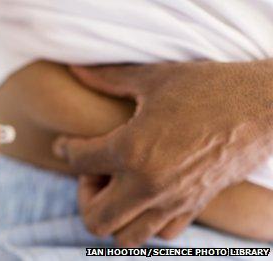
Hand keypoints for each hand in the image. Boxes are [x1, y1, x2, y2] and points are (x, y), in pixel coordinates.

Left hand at [54, 60, 272, 245]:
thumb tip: (76, 70)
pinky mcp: (195, 207)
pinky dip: (145, 220)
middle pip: (95, 219)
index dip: (65, 150)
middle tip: (96, 171)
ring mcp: (173, 202)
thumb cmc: (209, 88)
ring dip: (113, 215)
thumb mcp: (154, 78)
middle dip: (84, 197)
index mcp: (132, 150)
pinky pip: (161, 233)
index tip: (66, 144)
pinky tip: (147, 192)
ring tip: (120, 185)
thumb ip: (109, 77)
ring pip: (127, 237)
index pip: (78, 161)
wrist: (264, 106)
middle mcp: (148, 185)